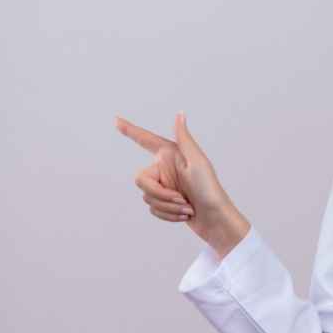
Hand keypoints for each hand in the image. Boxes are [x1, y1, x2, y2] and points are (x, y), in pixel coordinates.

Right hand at [115, 112, 240, 246]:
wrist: (216, 218)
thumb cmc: (209, 189)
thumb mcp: (196, 162)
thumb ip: (184, 138)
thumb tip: (180, 114)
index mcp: (170, 154)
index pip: (145, 140)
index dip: (130, 130)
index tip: (116, 120)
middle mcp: (165, 168)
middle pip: (142, 181)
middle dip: (161, 195)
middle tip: (181, 199)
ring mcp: (165, 185)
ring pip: (148, 198)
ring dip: (168, 207)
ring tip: (188, 208)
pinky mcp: (166, 202)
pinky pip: (154, 209)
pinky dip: (169, 215)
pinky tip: (186, 215)